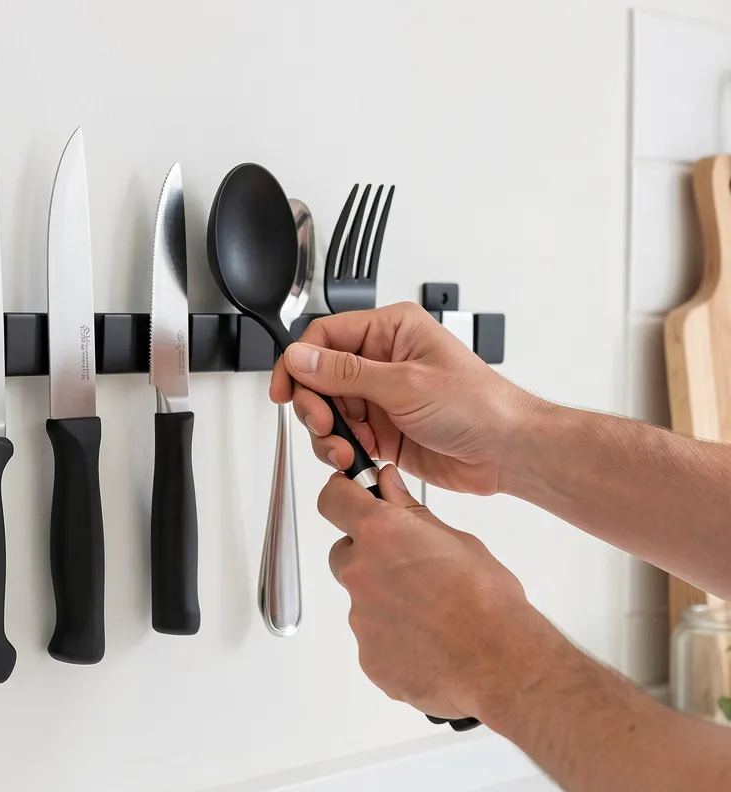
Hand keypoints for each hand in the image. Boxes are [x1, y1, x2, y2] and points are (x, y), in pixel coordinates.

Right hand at [270, 302, 536, 494]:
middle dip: (314, 406)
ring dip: (327, 435)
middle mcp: (381, 361)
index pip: (323, 337)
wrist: (506, 452)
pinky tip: (357, 458)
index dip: (298, 362)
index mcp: (390, 332)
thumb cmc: (478, 406)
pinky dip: (342, 451)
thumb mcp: (404, 383)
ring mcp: (380, 398)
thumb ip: (345, 373)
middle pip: (319, 378)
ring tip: (346, 449)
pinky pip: (344, 439)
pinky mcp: (382, 432)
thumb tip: (300, 358)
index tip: (285, 391)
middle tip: (323, 426)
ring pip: (328, 413)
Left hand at [320, 463, 560, 721]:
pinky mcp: (367, 656)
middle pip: (344, 554)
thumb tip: (389, 489)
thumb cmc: (488, 602)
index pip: (334, 500)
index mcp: (381, 534)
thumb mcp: (458, 541)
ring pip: (362, 599)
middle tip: (409, 568)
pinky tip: (428, 641)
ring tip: (431, 613)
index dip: (342, 496)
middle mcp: (361, 573)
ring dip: (387, 601)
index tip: (351, 499)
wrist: (499, 663)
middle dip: (369, 556)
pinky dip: (393, 637)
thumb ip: (412, 514)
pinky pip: (373, 638)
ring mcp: (360, 618)